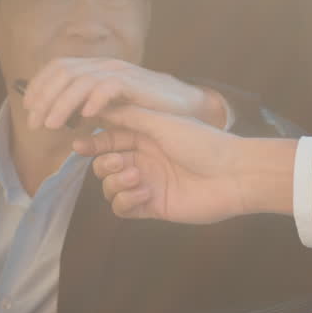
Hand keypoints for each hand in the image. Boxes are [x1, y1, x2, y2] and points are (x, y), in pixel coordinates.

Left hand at [22, 57, 227, 130]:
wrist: (183, 104)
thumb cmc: (144, 109)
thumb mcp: (108, 106)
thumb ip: (85, 108)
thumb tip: (56, 118)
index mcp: (94, 67)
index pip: (57, 68)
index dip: (39, 87)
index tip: (28, 110)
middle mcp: (103, 64)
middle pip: (63, 73)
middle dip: (44, 98)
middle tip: (35, 124)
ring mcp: (119, 71)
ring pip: (81, 80)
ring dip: (62, 103)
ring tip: (51, 126)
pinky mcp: (135, 82)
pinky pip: (109, 86)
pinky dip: (94, 100)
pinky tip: (85, 117)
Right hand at [73, 105, 295, 222]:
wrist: (233, 175)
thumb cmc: (201, 142)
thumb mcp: (161, 122)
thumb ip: (127, 116)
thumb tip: (96, 104)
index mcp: (145, 136)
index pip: (108, 139)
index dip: (91, 143)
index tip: (78, 144)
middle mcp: (144, 160)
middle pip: (103, 165)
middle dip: (104, 164)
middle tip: (121, 163)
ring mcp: (147, 184)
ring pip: (109, 188)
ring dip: (115, 183)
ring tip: (138, 178)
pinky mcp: (152, 207)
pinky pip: (122, 208)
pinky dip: (125, 200)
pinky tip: (144, 193)